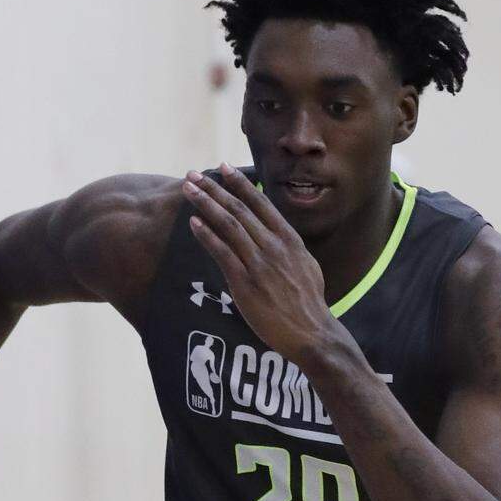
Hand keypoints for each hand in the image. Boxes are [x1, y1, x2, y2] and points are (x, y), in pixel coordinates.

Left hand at [182, 164, 337, 362]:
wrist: (311, 333)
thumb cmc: (308, 304)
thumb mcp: (306, 266)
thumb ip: (290, 248)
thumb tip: (279, 235)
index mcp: (290, 239)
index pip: (260, 203)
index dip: (239, 184)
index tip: (223, 168)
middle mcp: (274, 246)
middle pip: (239, 209)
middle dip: (214, 189)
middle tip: (193, 174)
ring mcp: (260, 264)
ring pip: (229, 225)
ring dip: (206, 205)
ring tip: (188, 190)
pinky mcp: (246, 283)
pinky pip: (223, 253)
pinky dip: (207, 236)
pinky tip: (194, 223)